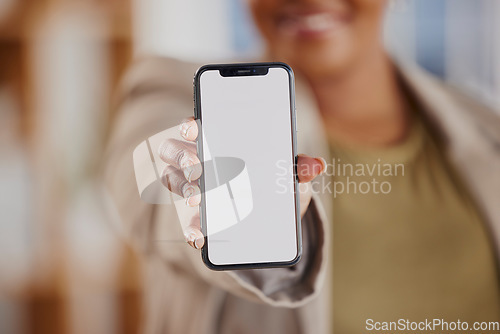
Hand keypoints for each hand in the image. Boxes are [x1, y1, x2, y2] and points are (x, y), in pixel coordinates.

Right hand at [158, 118, 325, 249]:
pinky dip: (190, 227)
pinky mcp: (197, 215)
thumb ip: (299, 167)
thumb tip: (315, 166)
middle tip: (197, 167)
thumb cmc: (274, 183)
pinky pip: (185, 219)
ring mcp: (193, 187)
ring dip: (182, 188)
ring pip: (172, 180)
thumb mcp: (288, 175)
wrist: (273, 218)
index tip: (194, 129)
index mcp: (219, 141)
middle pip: (174, 150)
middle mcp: (199, 160)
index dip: (189, 125)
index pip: (195, 126)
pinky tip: (199, 236)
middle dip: (181, 156)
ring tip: (197, 199)